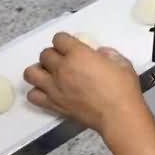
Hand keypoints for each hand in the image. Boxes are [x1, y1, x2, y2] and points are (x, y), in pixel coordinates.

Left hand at [24, 32, 146, 134]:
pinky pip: (33, 96)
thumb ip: (107, 54)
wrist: (118, 116)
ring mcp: (54, 87)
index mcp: (78, 54)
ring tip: (50, 75)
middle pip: (44, 54)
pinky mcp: (53, 104)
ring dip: (39, 71)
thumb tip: (99, 54)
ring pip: (30, 73)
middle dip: (53, 55)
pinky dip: (37, 92)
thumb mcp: (121, 62)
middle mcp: (61, 68)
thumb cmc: (123, 88)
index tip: (71, 46)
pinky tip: (49, 92)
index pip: (59, 38)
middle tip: (64, 61)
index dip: (65, 41)